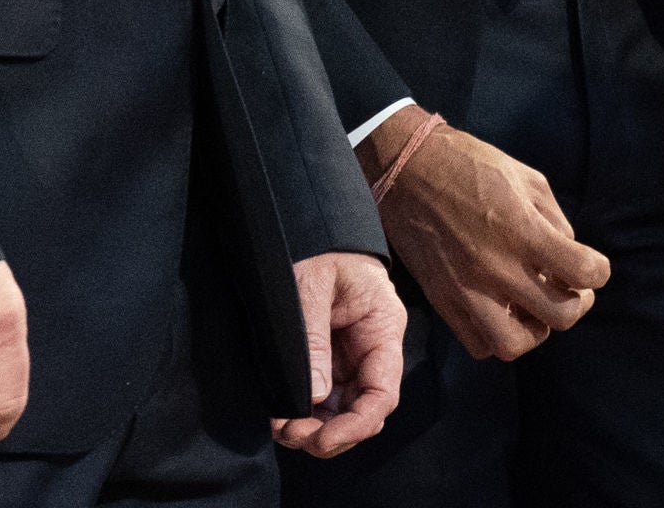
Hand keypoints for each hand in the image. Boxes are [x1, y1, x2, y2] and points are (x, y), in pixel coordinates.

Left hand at [273, 251, 403, 456]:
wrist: (308, 224)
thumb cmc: (317, 246)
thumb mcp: (311, 286)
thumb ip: (314, 341)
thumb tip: (315, 397)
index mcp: (382, 327)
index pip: (383, 392)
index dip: (357, 424)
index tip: (322, 439)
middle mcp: (371, 347)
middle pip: (363, 408)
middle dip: (331, 431)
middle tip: (292, 434)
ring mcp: (349, 354)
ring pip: (342, 408)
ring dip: (315, 426)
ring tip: (282, 428)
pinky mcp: (328, 356)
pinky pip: (323, 395)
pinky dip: (304, 411)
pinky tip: (281, 414)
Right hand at [362, 106, 609, 360]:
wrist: (407, 169)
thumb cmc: (470, 164)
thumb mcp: (526, 178)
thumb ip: (554, 220)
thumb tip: (569, 255)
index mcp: (522, 230)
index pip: (584, 273)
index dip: (599, 271)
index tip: (591, 266)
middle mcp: (497, 267)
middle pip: (560, 316)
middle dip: (575, 303)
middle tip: (568, 288)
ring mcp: (466, 290)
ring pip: (514, 345)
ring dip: (534, 330)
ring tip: (533, 308)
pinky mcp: (442, 301)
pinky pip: (477, 345)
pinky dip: (496, 338)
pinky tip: (502, 313)